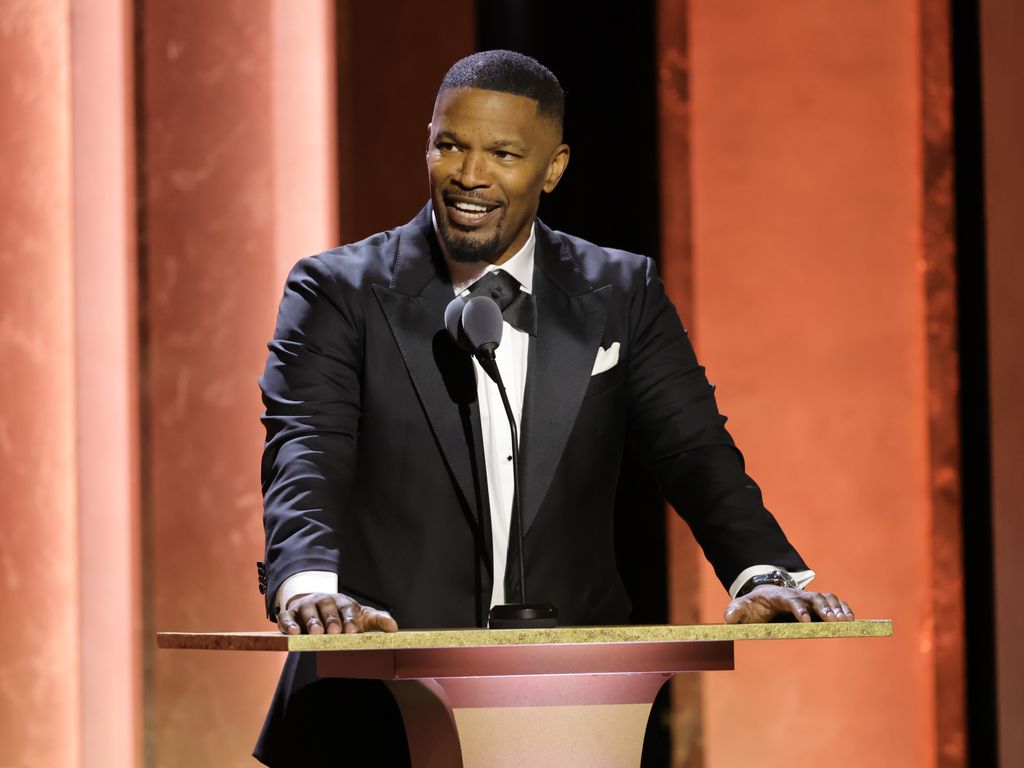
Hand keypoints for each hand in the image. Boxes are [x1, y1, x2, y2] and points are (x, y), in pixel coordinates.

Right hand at [277, 592, 398, 634]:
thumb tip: (395, 628)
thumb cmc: (342, 615)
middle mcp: (324, 601)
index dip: (350, 619)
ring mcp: (306, 606)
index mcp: (342, 602)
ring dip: (312, 621)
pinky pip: (287, 617)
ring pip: (308, 611)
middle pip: (328, 608)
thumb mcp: (360, 616)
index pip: (347, 608)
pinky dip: (289, 624)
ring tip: (316, 633)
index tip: (353, 631)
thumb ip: (377, 620)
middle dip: (331, 620)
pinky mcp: (291, 613)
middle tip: (335, 632)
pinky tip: (293, 633)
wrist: (316, 605)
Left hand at [724, 586, 854, 623]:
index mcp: (779, 596)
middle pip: (814, 597)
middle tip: (834, 622)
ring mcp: (808, 598)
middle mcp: (797, 594)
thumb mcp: (742, 606)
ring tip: (846, 622)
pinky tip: (851, 619)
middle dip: (824, 608)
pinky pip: (834, 602)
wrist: (764, 595)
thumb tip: (728, 618)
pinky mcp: (817, 603)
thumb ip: (735, 610)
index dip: (798, 609)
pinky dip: (843, 608)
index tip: (805, 621)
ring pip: (827, 598)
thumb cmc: (754, 604)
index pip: (791, 600)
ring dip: (837, 608)